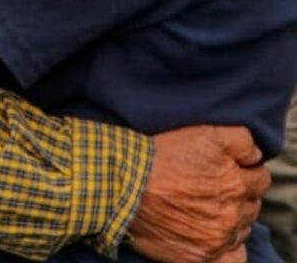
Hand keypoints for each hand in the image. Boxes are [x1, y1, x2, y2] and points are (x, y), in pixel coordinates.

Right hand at [129, 125, 269, 262]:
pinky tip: (215, 234)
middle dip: (239, 194)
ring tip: (207, 206)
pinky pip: (234, 258)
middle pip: (251, 204)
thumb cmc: (161, 154)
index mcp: (235, 182)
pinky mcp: (201, 257)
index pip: (260, 178)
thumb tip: (256, 155)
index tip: (230, 167)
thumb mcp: (204, 133)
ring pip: (242, 229)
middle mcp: (232, 213)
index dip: (246, 170)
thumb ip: (240, 141)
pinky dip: (229, 247)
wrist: (123, 183)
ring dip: (232, 218)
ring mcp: (217, 237)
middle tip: (214, 185)